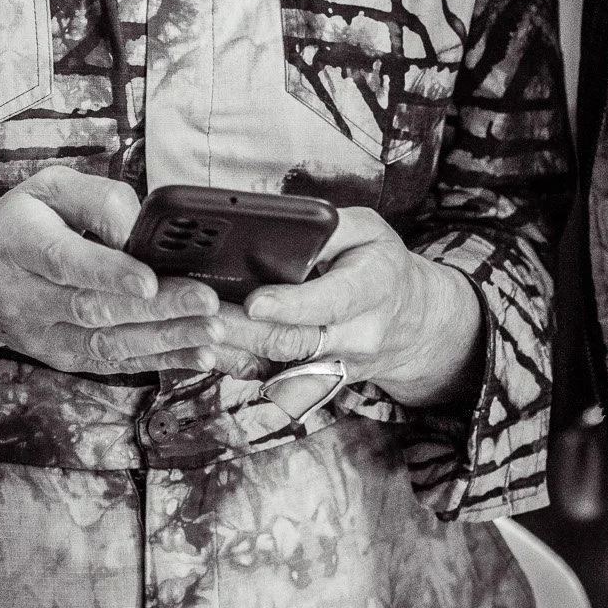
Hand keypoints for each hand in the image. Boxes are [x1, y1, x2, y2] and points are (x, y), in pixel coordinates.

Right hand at [0, 166, 220, 374]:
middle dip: (156, 309)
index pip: (64, 260)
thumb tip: (140, 224)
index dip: (108, 273)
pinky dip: (157, 362)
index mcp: (18, 241)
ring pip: (106, 344)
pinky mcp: (59, 356)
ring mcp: (41, 333)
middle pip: (93, 308)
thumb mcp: (48, 189)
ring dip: (164, 341)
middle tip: (207, 302)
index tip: (149, 279)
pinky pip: (110, 363)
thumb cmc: (20, 223)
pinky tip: (196, 355)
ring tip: (212, 332)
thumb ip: (96, 198)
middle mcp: (25, 294)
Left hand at [203, 207, 484, 408]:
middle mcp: (358, 336)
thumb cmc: (380, 265)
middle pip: (295, 342)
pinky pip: (273, 380)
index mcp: (374, 287)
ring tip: (194, 330)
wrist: (412, 322)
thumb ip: (329, 226)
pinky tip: (208, 348)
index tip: (254, 301)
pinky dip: (238, 366)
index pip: (332, 302)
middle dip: (245, 330)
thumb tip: (284, 226)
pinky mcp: (317, 382)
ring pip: (278, 367)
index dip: (291, 305)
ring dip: (234, 352)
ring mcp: (337, 366)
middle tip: (203, 313)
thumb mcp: (368, 229)